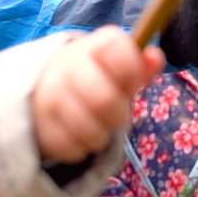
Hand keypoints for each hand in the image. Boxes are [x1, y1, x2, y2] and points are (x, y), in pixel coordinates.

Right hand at [32, 26, 164, 162]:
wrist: (44, 87)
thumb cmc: (95, 77)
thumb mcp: (118, 68)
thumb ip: (139, 65)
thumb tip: (155, 58)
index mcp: (92, 46)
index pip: (118, 51)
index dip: (132, 71)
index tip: (131, 82)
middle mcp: (66, 68)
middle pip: (104, 100)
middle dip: (119, 115)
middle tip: (117, 114)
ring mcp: (49, 98)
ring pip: (90, 131)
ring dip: (102, 135)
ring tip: (98, 125)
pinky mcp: (42, 128)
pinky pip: (74, 149)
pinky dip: (83, 148)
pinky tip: (80, 134)